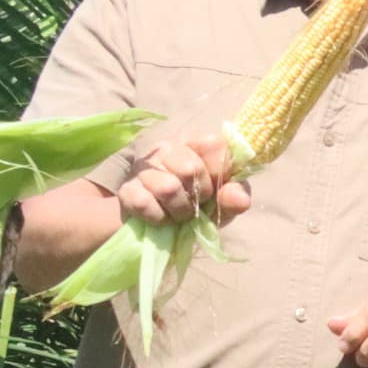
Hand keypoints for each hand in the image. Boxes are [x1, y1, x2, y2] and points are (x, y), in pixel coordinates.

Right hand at [120, 131, 245, 230]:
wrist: (162, 225)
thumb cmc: (199, 204)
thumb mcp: (224, 200)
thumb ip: (235, 196)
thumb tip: (241, 199)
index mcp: (195, 142)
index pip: (214, 144)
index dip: (220, 171)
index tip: (217, 184)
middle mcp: (167, 148)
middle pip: (190, 168)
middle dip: (201, 195)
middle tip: (198, 203)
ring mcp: (143, 168)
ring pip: (168, 187)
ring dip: (180, 210)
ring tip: (180, 213)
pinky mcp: (126, 189)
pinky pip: (144, 203)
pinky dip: (159, 218)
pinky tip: (162, 217)